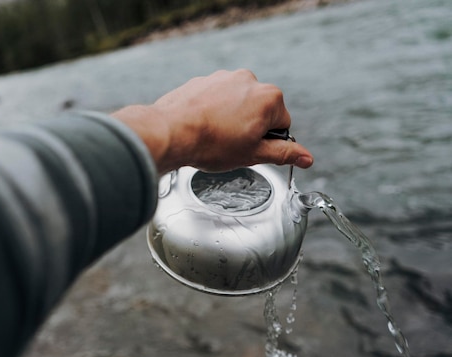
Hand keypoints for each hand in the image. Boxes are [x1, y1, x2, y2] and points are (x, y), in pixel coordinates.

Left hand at [112, 69, 313, 173]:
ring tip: (214, 136)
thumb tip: (307, 157)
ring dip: (231, 118)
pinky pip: (215, 98)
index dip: (268, 141)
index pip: (282, 123)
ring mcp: (224, 77)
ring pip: (236, 103)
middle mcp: (249, 80)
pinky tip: (201, 126)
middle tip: (231, 145)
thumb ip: (283, 153)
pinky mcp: (203, 80)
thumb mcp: (253, 154)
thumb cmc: (211, 144)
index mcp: (269, 97)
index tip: (251, 148)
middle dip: (250, 127)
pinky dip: (212, 111)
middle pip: (260, 110)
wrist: (171, 132)